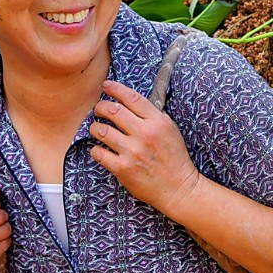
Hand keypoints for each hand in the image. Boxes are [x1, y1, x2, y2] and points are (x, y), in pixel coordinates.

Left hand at [89, 79, 202, 216]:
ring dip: (95, 127)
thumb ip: (152, 115)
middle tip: (98, 110)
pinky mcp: (123, 168)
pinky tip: (100, 149)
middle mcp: (144, 134)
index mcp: (157, 122)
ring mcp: (132, 152)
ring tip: (97, 129)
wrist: (178, 187)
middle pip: (112, 110)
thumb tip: (131, 101)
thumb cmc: (174, 157)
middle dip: (100, 107)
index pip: (131, 97)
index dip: (115, 88)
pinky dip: (96, 149)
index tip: (106, 85)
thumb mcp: (170, 129)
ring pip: (101, 130)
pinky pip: (98, 153)